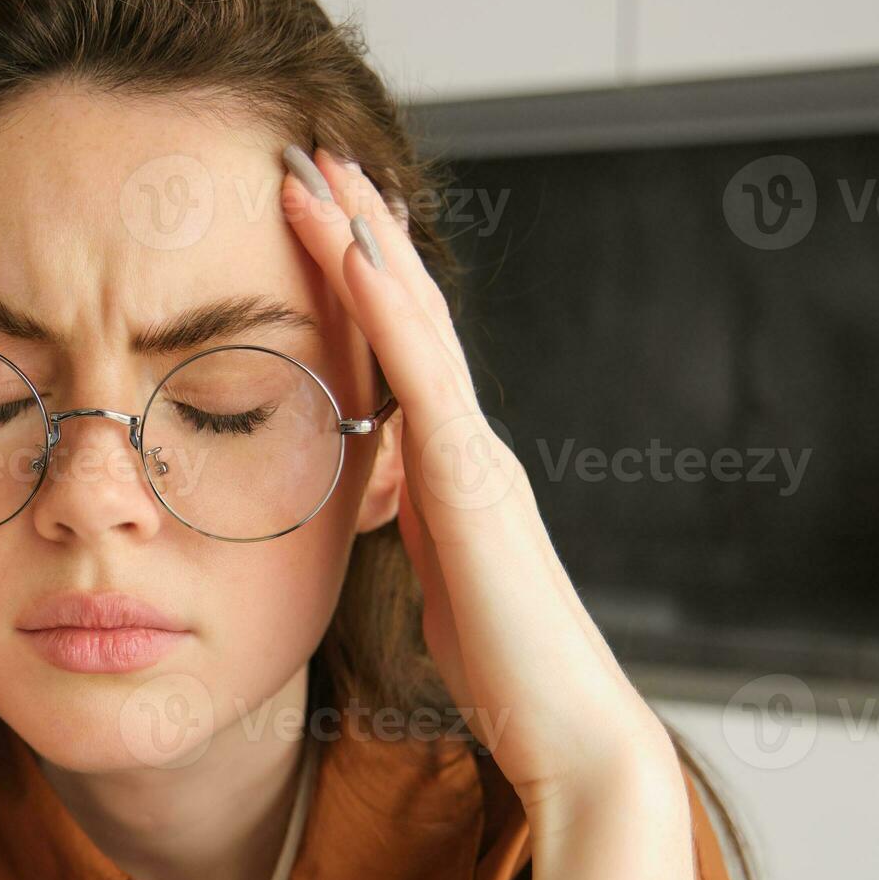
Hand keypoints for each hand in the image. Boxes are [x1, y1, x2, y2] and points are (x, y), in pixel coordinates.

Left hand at [276, 147, 678, 804]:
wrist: (566, 726)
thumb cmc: (503, 665)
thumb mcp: (436, 574)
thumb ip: (411, 521)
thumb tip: (377, 488)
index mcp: (451, 462)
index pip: (400, 345)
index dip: (361, 272)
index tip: (318, 210)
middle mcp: (468, 440)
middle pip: (409, 310)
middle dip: (361, 227)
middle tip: (312, 153)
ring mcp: (476, 453)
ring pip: (417, 323)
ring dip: (365, 240)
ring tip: (320, 172)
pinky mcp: (473, 483)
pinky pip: (424, 379)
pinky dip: (388, 311)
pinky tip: (354, 257)